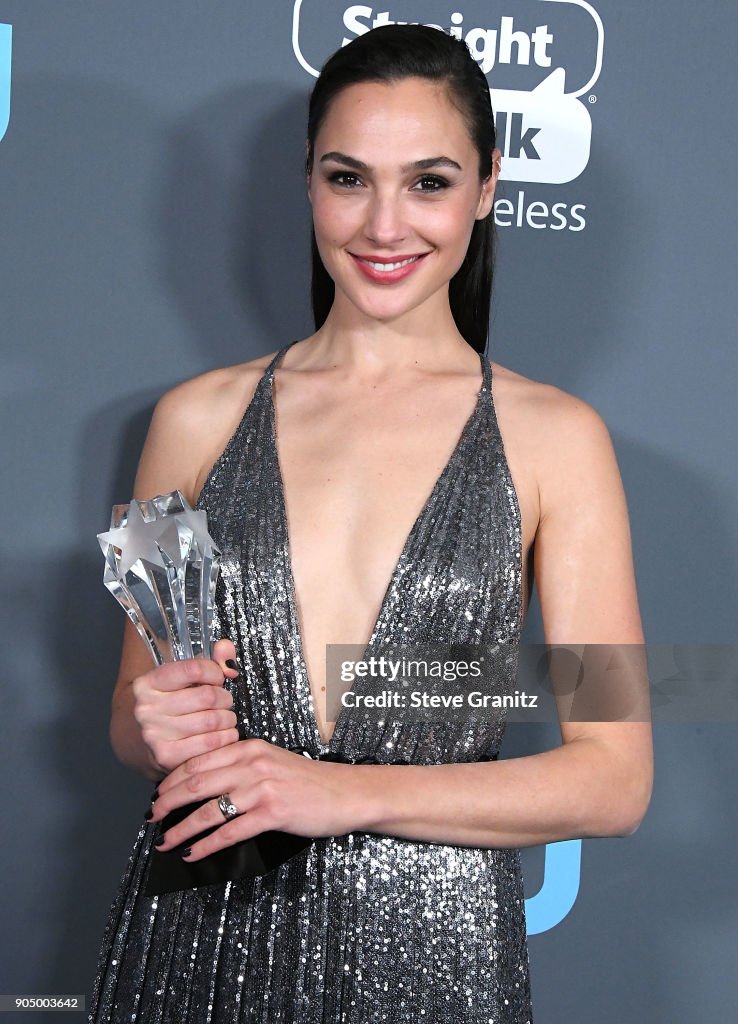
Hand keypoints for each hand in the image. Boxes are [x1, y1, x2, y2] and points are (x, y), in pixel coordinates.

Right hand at [132, 638, 240, 777]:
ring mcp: (154, 734)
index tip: (218, 678)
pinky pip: (210, 744)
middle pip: (207, 696)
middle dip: (225, 698)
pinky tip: (223, 735)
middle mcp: (146, 708)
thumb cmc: (165, 705)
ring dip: (228, 719)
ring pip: (212, 721)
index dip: (215, 672)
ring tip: (225, 719)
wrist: (135, 740)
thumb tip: (226, 651)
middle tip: (225, 702)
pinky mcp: (166, 756)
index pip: (193, 669)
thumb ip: (207, 661)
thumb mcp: (177, 679)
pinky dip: (225, 738)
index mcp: (147, 683)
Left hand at [148, 738, 363, 860]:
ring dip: (180, 829)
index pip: (198, 761)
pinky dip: (205, 845)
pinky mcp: (272, 813)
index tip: (156, 796)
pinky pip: (229, 832)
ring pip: (208, 809)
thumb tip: (202, 788)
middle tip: (151, 819)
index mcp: (248, 748)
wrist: (345, 793)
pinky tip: (192, 854)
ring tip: (164, 842)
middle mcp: (252, 763)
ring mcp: (262, 788)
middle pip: (196, 783)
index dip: (171, 780)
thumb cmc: (307, 782)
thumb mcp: (270, 763)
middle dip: (167, 803)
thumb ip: (239, 768)